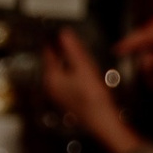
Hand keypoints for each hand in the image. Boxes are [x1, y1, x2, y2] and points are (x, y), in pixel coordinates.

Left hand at [39, 30, 142, 152]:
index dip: (53, 41)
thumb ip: (73, 50)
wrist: (103, 121)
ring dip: (67, 62)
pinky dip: (72, 73)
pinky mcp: (69, 100)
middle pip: (53, 63)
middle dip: (60, 51)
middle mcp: (52, 87)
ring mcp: (60, 95)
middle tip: (66, 40)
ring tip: (75, 52)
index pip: (48, 54)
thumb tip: (63, 34)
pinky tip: (82, 72)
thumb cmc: (93, 97)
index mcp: (51, 78)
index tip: (54, 32)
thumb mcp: (83, 68)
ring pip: (60, 73)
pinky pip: (68, 81)